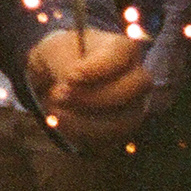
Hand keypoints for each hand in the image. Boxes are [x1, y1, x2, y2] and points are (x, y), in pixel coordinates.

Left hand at [26, 30, 150, 146]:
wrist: (57, 77)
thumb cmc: (62, 56)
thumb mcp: (55, 49)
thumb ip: (63, 62)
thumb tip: (70, 83)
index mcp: (123, 49)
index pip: (122, 56)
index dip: (97, 68)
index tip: (71, 77)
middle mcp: (136, 77)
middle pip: (131, 90)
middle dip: (92, 97)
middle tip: (59, 95)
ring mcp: (134, 105)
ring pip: (123, 121)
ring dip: (85, 122)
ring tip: (55, 112)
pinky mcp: (123, 129)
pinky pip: (111, 141)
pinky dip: (84, 137)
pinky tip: (63, 125)